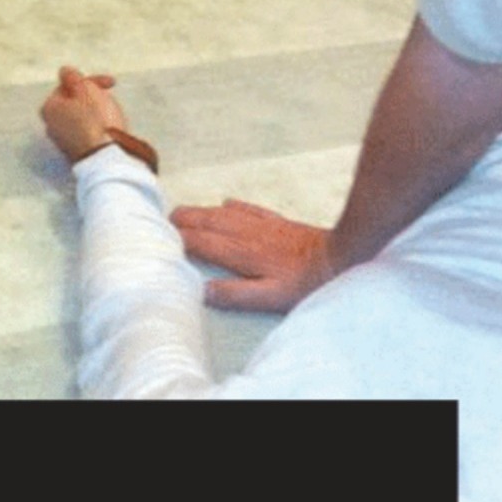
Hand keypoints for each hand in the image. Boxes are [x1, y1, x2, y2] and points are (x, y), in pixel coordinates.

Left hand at [39, 66, 124, 161]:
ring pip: (80, 117)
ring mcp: (62, 141)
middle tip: (110, 97)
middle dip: (93, 96)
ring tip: (112, 113)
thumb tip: (64, 70)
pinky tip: (109, 128)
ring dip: (95, 111)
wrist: (105, 156)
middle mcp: (50, 124)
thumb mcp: (86, 90)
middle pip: (73, 102)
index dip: (90, 80)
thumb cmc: (96, 119)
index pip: (68, 85)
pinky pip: (86, 132)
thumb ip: (74, 77)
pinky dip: (96, 126)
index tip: (112, 83)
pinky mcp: (76, 152)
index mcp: (49, 107)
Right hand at [170, 198, 335, 311]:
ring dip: (203, 212)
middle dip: (186, 220)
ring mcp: (265, 226)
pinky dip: (234, 206)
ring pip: (226, 214)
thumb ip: (236, 294)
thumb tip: (203, 290)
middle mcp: (249, 234)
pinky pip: (250, 209)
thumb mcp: (271, 297)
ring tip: (184, 212)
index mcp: (243, 253)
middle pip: (210, 222)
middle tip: (163, 220)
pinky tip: (227, 203)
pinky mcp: (280, 223)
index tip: (158, 237)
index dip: (180, 239)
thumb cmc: (307, 282)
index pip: (203, 242)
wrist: (342, 256)